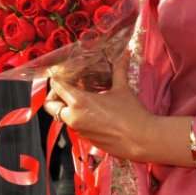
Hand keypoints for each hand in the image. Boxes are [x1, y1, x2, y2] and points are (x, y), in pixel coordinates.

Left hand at [44, 56, 192, 166]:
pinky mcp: (87, 140)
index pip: (56, 86)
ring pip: (64, 117)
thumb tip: (125, 54)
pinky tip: (93, 114)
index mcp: (78, 101)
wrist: (144, 140)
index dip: (57, 79)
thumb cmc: (132, 113)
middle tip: (66, 91)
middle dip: (54, 97)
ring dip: (68, 109)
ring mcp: (79, 131)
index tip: (62, 75)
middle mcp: (74, 117)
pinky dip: (79, 119)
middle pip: (50, 106)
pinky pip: (76, 127)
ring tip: (82, 100)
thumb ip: (118, 70)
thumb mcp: (122, 89)